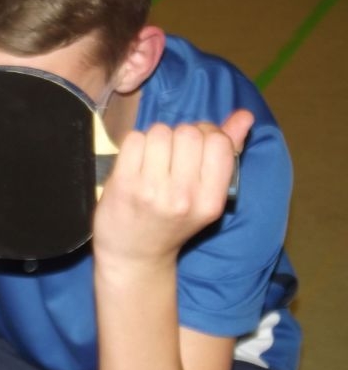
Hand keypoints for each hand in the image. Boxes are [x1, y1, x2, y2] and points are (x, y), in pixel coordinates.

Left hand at [93, 110, 253, 266]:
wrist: (134, 254)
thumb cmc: (172, 221)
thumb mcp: (206, 196)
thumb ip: (227, 153)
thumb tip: (245, 115)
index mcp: (211, 201)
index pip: (219, 143)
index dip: (208, 134)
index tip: (197, 147)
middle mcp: (183, 197)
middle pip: (188, 133)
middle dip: (180, 136)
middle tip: (172, 156)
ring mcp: (152, 190)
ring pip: (160, 131)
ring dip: (156, 139)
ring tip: (153, 160)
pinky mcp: (124, 183)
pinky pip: (135, 139)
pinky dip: (135, 144)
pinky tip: (136, 163)